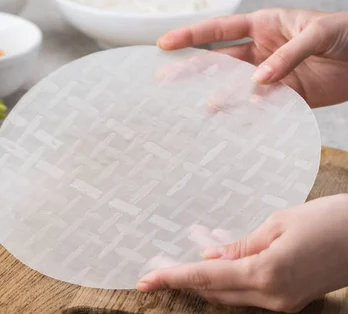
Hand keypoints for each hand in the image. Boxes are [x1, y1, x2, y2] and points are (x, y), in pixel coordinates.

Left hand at [137, 194, 347, 312]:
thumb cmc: (330, 219)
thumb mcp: (278, 223)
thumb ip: (240, 245)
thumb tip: (210, 256)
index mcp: (266, 272)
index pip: (206, 276)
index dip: (173, 278)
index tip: (146, 281)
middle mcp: (272, 295)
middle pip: (213, 292)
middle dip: (182, 282)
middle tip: (154, 273)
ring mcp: (283, 303)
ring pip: (229, 296)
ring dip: (203, 284)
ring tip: (175, 271)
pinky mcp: (292, 301)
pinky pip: (248, 295)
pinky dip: (226, 284)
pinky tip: (214, 270)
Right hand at [157, 9, 347, 107]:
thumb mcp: (319, 33)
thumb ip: (288, 55)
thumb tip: (258, 80)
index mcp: (264, 26)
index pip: (219, 31)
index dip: (191, 36)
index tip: (165, 44)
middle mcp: (262, 52)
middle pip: (219, 61)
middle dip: (192, 69)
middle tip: (165, 79)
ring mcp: (271, 76)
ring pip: (236, 87)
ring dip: (219, 96)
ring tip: (203, 107)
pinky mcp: (285, 97)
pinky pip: (261, 106)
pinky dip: (250, 112)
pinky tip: (239, 117)